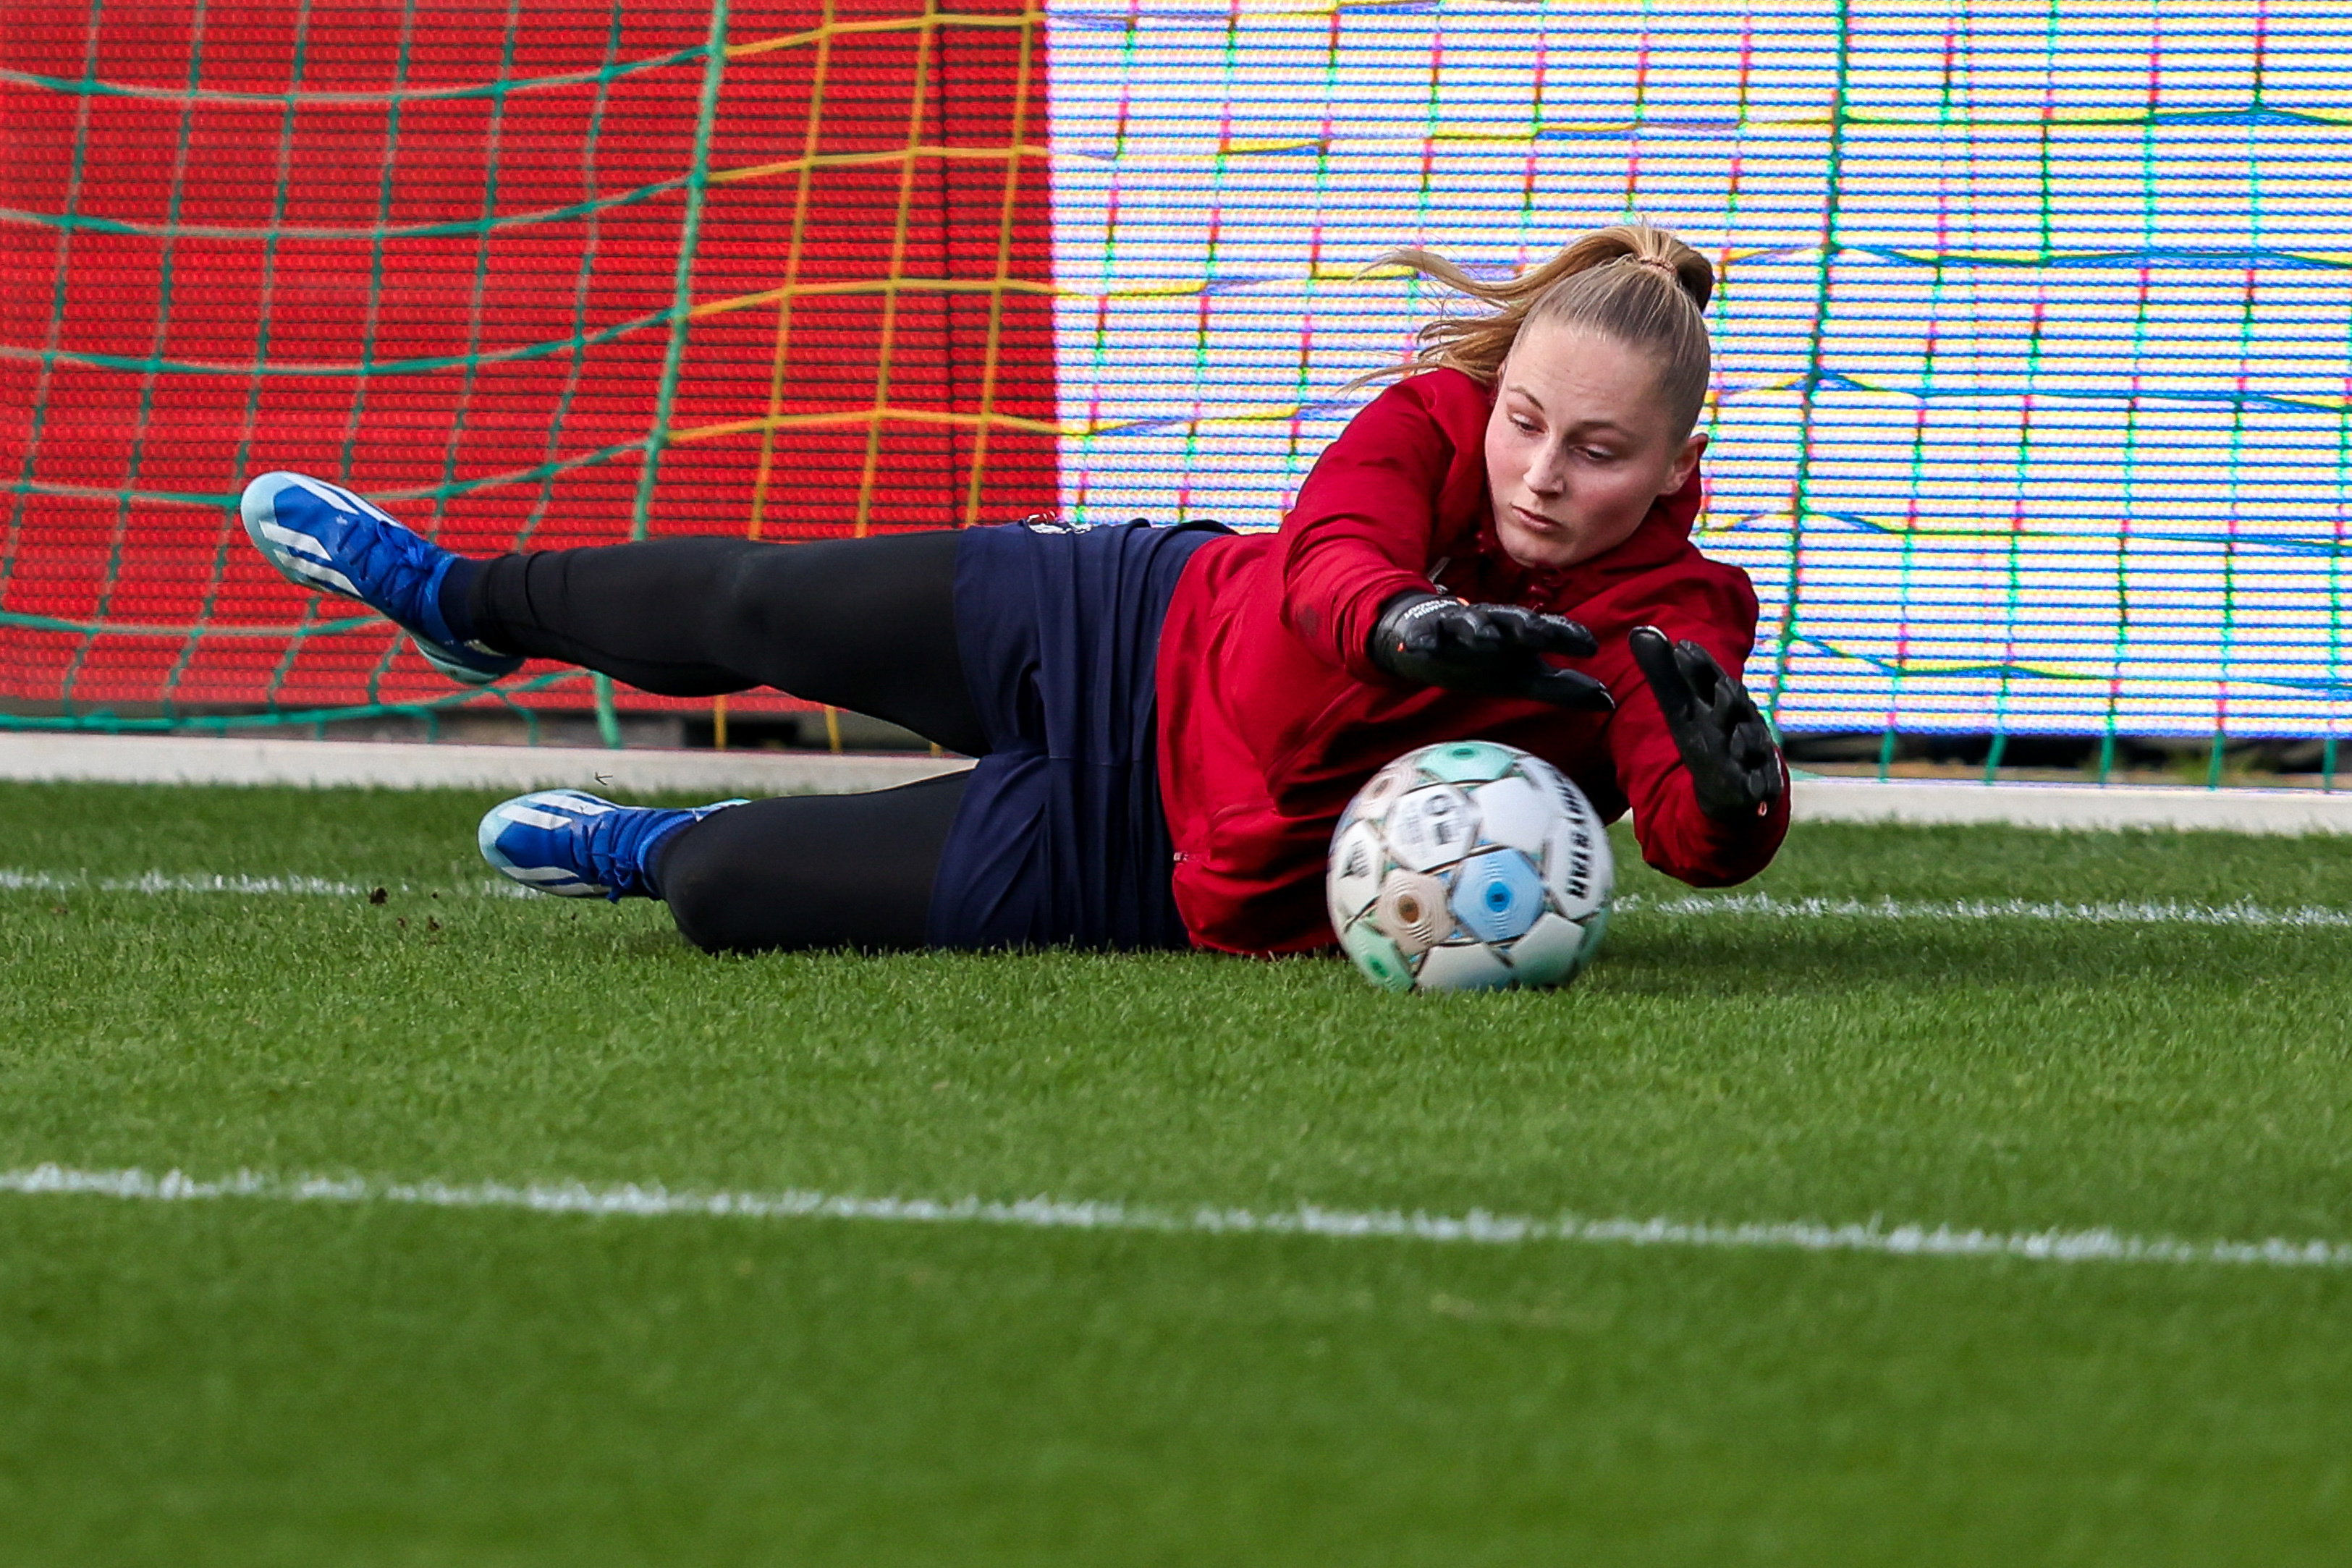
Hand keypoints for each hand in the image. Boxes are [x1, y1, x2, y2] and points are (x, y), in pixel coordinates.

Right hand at [1368, 592, 1612, 710]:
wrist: (1435, 641)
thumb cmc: (1486, 661)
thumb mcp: (1525, 678)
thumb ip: (1564, 688)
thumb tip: (1609, 701)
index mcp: (1520, 635)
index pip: (1549, 630)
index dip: (1569, 636)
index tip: (1591, 646)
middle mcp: (1493, 625)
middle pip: (1512, 620)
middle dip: (1525, 625)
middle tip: (1538, 634)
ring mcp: (1459, 626)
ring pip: (1469, 622)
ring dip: (1476, 629)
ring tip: (1481, 640)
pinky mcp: (1427, 632)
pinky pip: (1424, 634)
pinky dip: (1421, 639)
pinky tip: (1419, 647)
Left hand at [1628, 626, 1782, 820]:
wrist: (1733, 783)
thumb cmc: (1708, 736)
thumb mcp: (1681, 709)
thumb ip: (1664, 673)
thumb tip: (1639, 631)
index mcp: (1718, 702)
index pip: (1709, 679)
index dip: (1699, 665)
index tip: (1682, 647)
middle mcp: (1740, 721)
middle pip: (1736, 706)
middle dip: (1730, 697)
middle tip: (1722, 685)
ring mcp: (1753, 751)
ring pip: (1753, 742)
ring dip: (1746, 739)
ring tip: (1737, 737)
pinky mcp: (1761, 783)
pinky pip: (1761, 782)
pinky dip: (1757, 783)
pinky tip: (1753, 786)